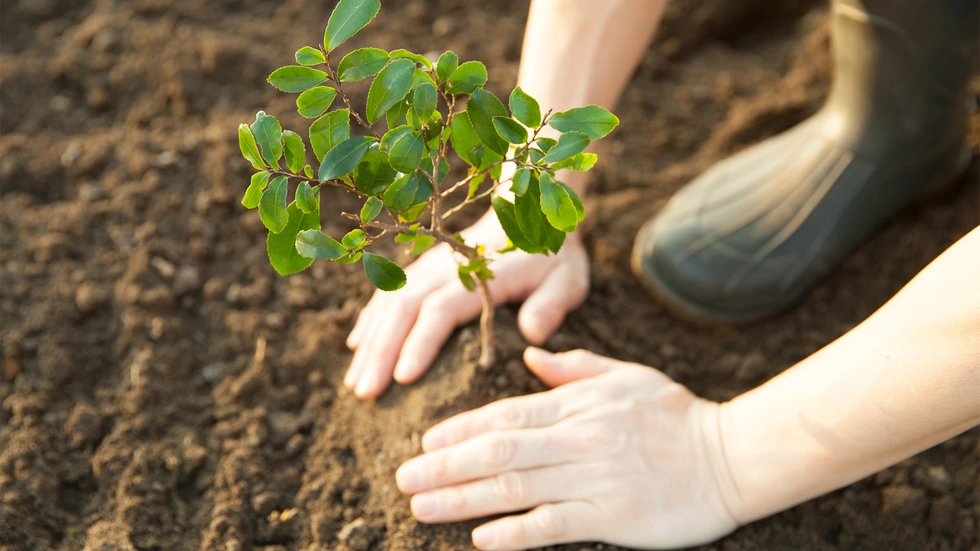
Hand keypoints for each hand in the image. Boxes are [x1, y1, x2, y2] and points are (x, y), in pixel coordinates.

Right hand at [344, 212, 589, 398]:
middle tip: (366, 393)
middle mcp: (445, 268)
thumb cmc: (551, 257)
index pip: (441, 309)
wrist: (529, 214)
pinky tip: (357, 348)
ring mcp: (429, 266)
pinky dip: (370, 320)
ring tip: (355, 384)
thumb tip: (533, 334)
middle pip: (403, 309)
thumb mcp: (567, 279)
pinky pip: (388, 293)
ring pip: (389, 303)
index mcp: (480, 274)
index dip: (420, 342)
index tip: (403, 378)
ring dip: (370, 343)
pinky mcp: (421, 269)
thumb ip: (551, 305)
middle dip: (381, 352)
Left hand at [395, 348, 741, 549]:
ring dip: (463, 499)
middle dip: (445, 466)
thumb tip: (530, 356)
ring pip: (517, 488)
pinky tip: (481, 538)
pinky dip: (515, 532)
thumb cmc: (676, 415)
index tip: (425, 441)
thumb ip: (574, 368)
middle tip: (403, 479)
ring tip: (422, 508)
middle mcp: (579, 439)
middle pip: (499, 451)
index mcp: (578, 403)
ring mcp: (595, 478)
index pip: (506, 414)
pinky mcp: (614, 516)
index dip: (461, 429)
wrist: (734, 456)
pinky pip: (555, 525)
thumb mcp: (626, 376)